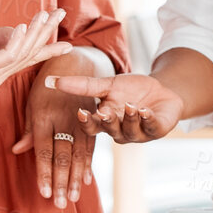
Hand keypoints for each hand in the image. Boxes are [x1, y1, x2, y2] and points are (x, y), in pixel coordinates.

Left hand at [0, 10, 73, 88]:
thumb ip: (1, 38)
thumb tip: (21, 30)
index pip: (29, 59)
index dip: (48, 51)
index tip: (69, 46)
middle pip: (30, 53)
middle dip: (46, 32)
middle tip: (60, 14)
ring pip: (22, 53)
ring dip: (35, 32)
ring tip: (44, 15)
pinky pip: (7, 55)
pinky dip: (17, 40)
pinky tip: (21, 26)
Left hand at [11, 64, 95, 208]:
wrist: (74, 65)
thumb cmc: (45, 87)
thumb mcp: (32, 104)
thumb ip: (28, 130)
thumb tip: (17, 151)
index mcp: (44, 117)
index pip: (43, 151)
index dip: (44, 173)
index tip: (44, 193)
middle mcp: (63, 121)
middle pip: (62, 156)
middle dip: (61, 182)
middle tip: (59, 204)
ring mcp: (80, 121)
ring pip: (79, 155)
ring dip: (76, 179)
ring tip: (73, 198)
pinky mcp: (92, 121)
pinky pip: (91, 146)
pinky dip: (88, 164)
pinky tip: (86, 181)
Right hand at [46, 72, 184, 143]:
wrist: (162, 92)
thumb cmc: (131, 90)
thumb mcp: (107, 85)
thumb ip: (83, 86)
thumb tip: (50, 81)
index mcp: (105, 121)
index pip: (92, 126)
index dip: (86, 122)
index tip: (80, 112)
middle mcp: (120, 131)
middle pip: (110, 130)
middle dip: (108, 122)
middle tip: (104, 113)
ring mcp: (138, 132)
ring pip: (130, 130)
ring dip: (129, 119)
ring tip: (130, 106)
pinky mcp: (157, 129)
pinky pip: (151, 127)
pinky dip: (148, 119)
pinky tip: (145, 111)